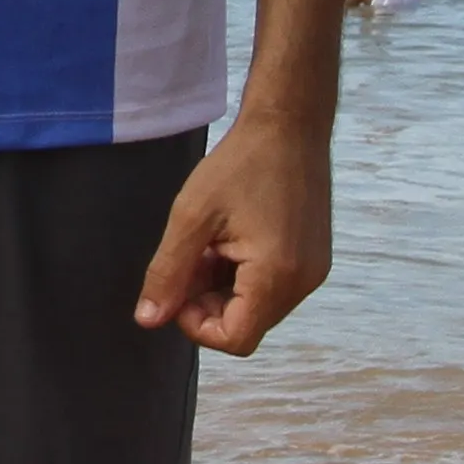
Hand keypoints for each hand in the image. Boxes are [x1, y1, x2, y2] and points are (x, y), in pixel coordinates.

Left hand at [132, 118, 332, 355]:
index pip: (235, 339)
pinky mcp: (314, 259)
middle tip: (192, 255)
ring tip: (212, 242)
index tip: (180, 283)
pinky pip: (273, 287)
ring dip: (225, 287)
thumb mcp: (191, 216)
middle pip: (246, 325)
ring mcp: (313, 271)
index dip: (197, 324)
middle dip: (208, 301)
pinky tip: (232, 238)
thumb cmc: (241, 163)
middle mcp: (303, 283)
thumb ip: (168, 273)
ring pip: (258, 307)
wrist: (290, 124)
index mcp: (276, 276)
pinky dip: (245, 275)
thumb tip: (149, 319)